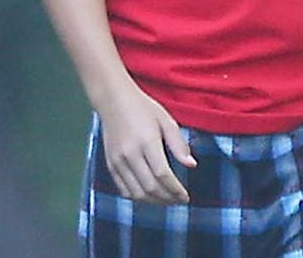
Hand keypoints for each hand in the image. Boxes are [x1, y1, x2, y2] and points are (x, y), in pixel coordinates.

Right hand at [96, 84, 194, 204]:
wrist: (113, 100)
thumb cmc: (143, 109)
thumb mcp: (166, 120)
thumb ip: (179, 144)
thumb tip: (192, 165)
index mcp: (147, 141)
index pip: (163, 175)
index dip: (176, 190)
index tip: (186, 196)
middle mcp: (130, 153)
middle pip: (150, 187)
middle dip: (168, 198)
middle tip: (179, 200)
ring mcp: (118, 160)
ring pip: (136, 193)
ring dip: (153, 201)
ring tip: (166, 200)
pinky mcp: (110, 164)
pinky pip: (123, 189)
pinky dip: (137, 197)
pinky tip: (149, 195)